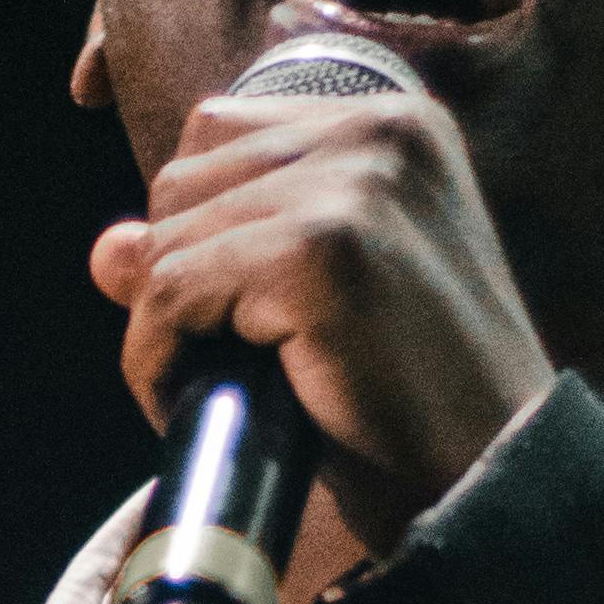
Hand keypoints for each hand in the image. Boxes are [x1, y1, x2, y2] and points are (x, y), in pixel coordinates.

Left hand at [89, 59, 552, 550]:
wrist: (492, 480)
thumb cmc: (415, 400)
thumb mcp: (318, 302)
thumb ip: (222, 250)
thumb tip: (110, 248)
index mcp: (396, 122)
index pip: (220, 132)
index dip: (202, 228)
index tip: (235, 310)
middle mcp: (380, 131)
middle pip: (182, 176)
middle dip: (177, 275)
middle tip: (222, 360)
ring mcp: (353, 186)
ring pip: (166, 237)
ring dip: (164, 327)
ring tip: (219, 387)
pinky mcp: (318, 253)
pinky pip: (171, 293)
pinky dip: (159, 360)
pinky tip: (204, 402)